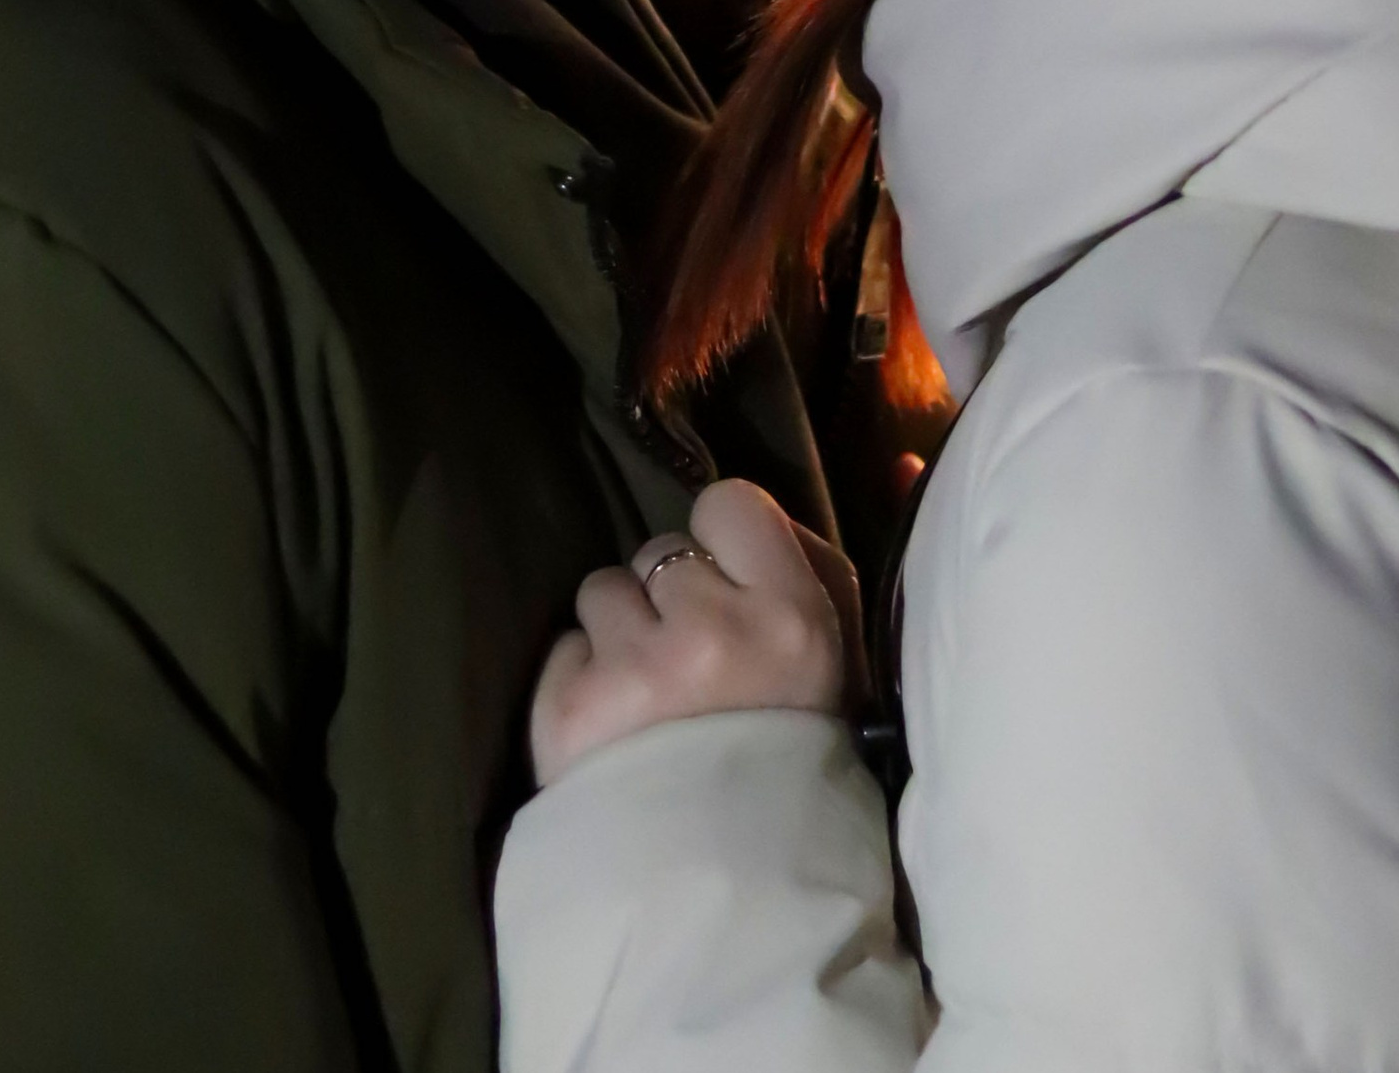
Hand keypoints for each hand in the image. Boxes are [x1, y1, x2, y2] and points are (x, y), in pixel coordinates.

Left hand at [530, 481, 864, 788]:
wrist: (725, 897)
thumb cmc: (790, 767)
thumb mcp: (835, 666)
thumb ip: (801, 574)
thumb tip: (739, 517)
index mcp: (790, 617)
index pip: (730, 501)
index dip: (722, 539)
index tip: (726, 584)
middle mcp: (710, 630)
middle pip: (660, 551)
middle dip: (666, 596)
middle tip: (690, 662)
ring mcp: (632, 669)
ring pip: (602, 589)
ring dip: (618, 632)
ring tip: (647, 698)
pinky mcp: (568, 709)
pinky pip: (563, 649)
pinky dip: (581, 682)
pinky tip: (612, 729)